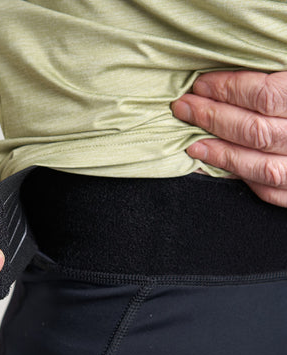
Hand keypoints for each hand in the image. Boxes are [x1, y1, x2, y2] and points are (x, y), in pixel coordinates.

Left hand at [171, 71, 286, 206]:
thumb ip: (276, 83)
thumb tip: (249, 57)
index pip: (265, 95)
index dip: (229, 88)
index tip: (200, 84)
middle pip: (254, 130)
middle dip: (212, 117)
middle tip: (183, 107)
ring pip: (258, 165)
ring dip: (219, 152)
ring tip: (191, 142)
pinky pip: (266, 191)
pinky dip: (235, 178)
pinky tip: (212, 168)